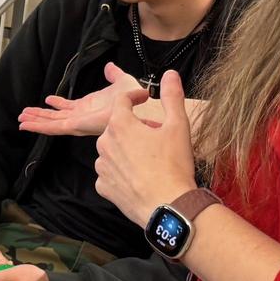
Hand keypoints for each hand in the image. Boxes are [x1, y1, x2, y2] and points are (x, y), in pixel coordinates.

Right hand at [18, 62, 147, 137]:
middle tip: (25, 115)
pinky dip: (39, 126)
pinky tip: (26, 125)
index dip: (58, 105)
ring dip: (36, 121)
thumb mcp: (121, 81)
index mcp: (89, 108)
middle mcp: (81, 117)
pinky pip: (54, 127)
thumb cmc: (133, 97)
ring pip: (51, 123)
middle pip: (56, 118)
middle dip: (40, 116)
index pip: (69, 108)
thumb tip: (109, 67)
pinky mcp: (75, 125)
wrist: (135, 102)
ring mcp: (77, 122)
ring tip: (21, 120)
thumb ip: (114, 75)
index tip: (48, 100)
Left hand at [96, 70, 197, 225]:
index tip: (145, 98)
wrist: (168, 205)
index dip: (135, 96)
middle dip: (133, 127)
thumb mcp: (178, 126)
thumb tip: (170, 75)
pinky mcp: (103, 187)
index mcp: (119, 125)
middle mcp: (104, 144)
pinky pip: (110, 173)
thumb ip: (172, 96)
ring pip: (112, 151)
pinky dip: (121, 171)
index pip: (122, 101)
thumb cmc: (173, 165)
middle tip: (154, 134)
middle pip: (116, 127)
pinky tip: (139, 176)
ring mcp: (102, 167)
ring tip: (148, 158)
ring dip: (126, 150)